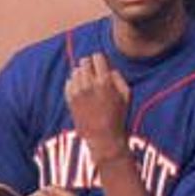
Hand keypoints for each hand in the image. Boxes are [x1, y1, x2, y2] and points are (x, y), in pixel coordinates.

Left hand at [65, 52, 130, 166]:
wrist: (103, 138)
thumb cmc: (118, 117)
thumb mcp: (126, 95)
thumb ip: (118, 78)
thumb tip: (109, 69)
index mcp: (104, 82)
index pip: (97, 57)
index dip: (100, 59)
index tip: (101, 64)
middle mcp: (89, 85)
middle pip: (84, 62)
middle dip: (89, 65)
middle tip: (93, 72)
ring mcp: (78, 92)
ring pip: (75, 71)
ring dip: (81, 74)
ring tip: (87, 82)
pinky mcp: (70, 100)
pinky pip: (68, 83)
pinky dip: (73, 83)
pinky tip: (80, 90)